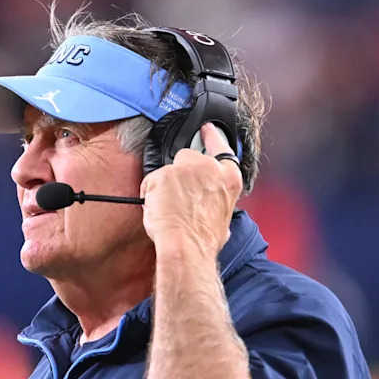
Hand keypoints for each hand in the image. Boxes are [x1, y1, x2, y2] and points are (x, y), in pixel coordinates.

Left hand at [140, 123, 242, 259]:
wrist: (186, 248)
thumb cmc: (203, 240)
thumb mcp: (223, 218)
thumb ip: (218, 202)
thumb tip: (212, 206)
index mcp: (229, 178)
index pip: (221, 147)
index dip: (212, 137)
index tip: (207, 130)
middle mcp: (209, 168)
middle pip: (188, 157)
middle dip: (180, 173)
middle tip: (177, 197)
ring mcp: (185, 169)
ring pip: (167, 171)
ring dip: (164, 186)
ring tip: (168, 209)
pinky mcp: (163, 174)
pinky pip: (150, 182)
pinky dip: (149, 195)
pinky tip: (157, 210)